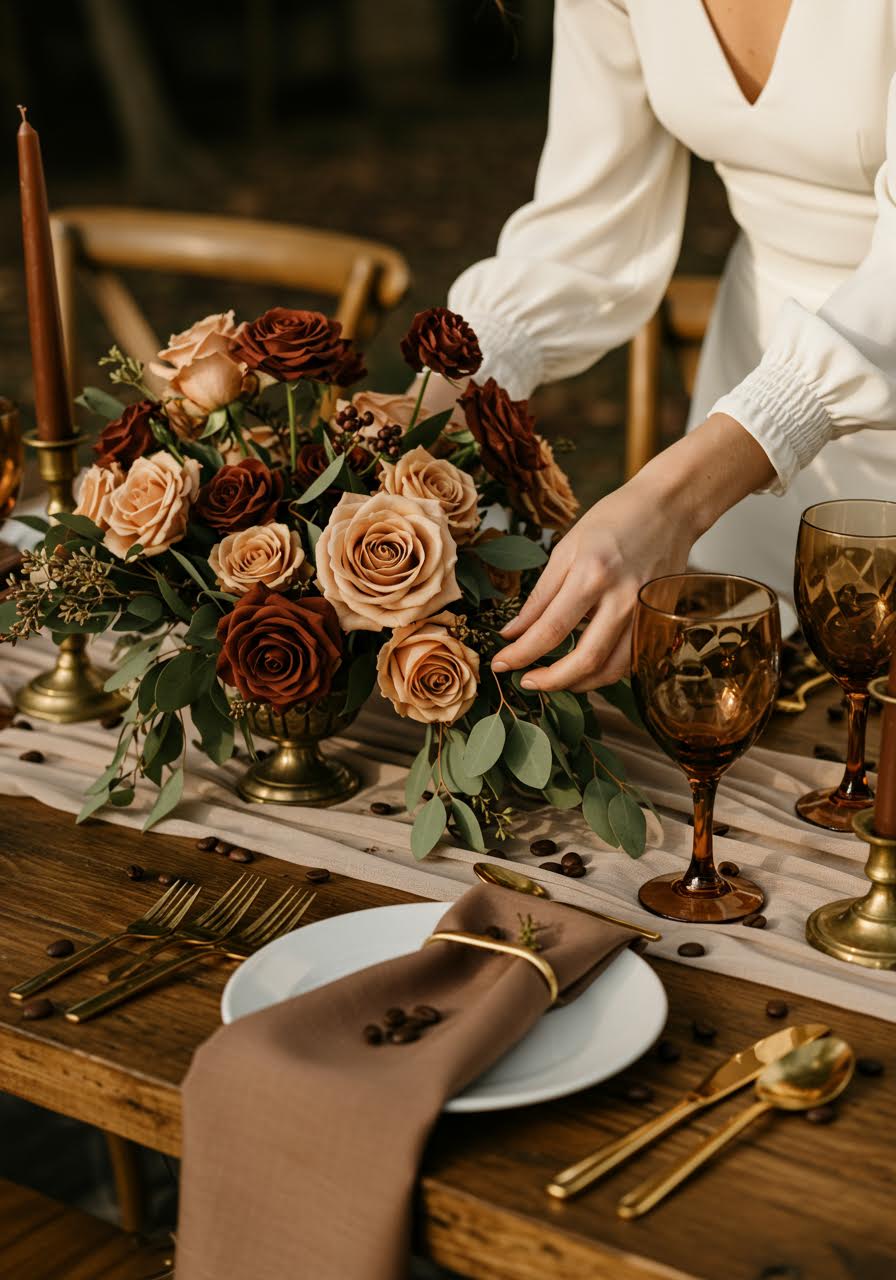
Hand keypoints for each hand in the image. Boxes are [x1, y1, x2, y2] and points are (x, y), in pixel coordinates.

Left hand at [490, 413, 775, 691]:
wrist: (669, 508)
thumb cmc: (614, 521)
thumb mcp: (567, 549)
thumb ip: (540, 596)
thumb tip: (512, 633)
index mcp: (593, 574)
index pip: (551, 629)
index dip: (522, 654)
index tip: (500, 664)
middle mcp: (622, 599)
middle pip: (585, 659)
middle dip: (550, 680)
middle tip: (525, 682)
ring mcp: (646, 614)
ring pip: (611, 669)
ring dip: (577, 684)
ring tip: (551, 679)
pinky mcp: (659, 622)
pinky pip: (629, 662)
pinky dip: (604, 673)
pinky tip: (584, 669)